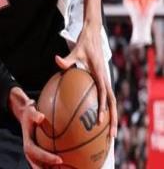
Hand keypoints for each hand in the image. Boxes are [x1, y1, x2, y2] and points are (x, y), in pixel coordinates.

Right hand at [17, 101, 62, 167]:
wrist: (26, 118)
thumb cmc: (30, 115)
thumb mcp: (30, 112)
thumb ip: (34, 115)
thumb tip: (41, 117)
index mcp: (28, 145)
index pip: (36, 153)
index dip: (47, 158)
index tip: (60, 160)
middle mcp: (31, 154)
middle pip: (38, 167)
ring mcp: (36, 157)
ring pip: (44, 168)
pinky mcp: (41, 157)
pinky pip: (49, 165)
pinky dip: (58, 167)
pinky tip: (72, 167)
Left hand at [55, 22, 117, 137]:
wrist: (93, 33)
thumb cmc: (84, 42)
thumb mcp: (75, 50)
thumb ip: (67, 59)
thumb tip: (57, 61)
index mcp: (100, 73)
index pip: (103, 95)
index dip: (102, 108)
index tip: (99, 121)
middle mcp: (105, 78)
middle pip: (113, 103)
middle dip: (113, 120)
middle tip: (111, 137)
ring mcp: (105, 79)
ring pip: (112, 102)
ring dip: (112, 116)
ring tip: (108, 132)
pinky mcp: (102, 78)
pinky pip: (106, 96)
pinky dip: (106, 108)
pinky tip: (99, 117)